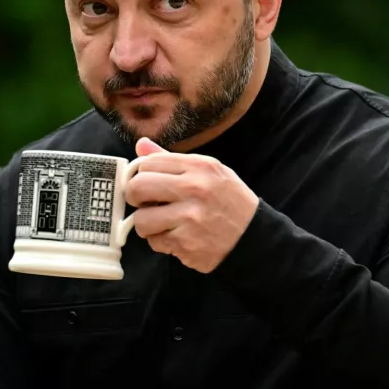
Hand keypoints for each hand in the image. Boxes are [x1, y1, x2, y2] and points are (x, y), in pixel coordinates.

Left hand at [124, 137, 259, 272]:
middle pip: (138, 187)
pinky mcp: (186, 244)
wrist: (254, 237)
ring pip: (141, 220)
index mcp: (199, 166)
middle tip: (144, 202)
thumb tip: (140, 144)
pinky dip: (161, 242)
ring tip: (163, 223)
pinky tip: (177, 237)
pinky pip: (154, 242)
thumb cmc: (229, 201)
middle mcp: (194, 189)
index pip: (148, 163)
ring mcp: (190, 218)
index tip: (145, 184)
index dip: (140, 174)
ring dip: (147, 224)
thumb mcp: (209, 172)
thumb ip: (172, 160)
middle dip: (134, 197)